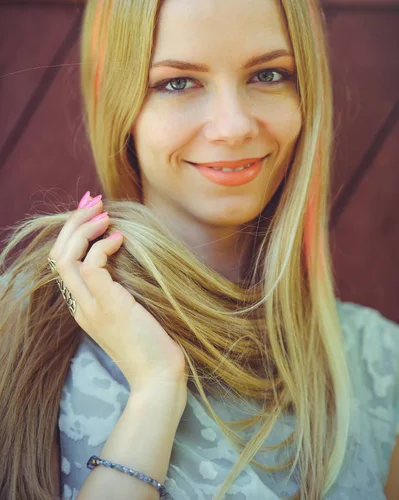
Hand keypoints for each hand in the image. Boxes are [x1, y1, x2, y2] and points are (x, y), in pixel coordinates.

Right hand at [48, 192, 187, 395]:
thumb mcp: (133, 308)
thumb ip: (122, 284)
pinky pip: (92, 265)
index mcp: (84, 307)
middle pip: (58, 256)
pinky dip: (103, 246)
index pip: (64, 262)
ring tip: (103, 213)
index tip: (91, 211)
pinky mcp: (108, 305)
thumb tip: (127, 250)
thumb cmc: (155, 342)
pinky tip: (121, 238)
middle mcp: (80, 306)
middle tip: (93, 201)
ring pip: (66, 258)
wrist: (160, 377)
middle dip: (72, 223)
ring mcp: (91, 307)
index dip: (72, 233)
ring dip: (83, 228)